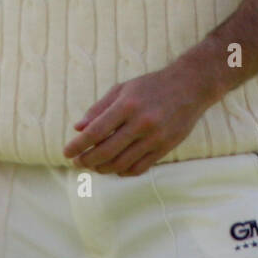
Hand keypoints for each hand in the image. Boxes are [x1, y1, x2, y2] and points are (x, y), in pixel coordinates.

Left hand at [63, 62, 211, 175]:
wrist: (191, 86)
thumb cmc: (151, 85)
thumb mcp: (123, 88)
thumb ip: (99, 109)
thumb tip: (78, 129)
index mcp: (127, 105)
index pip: (96, 132)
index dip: (78, 145)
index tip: (66, 153)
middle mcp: (141, 123)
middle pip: (106, 152)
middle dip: (87, 160)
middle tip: (77, 162)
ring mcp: (155, 137)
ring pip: (122, 164)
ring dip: (103, 169)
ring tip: (93, 166)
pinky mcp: (166, 147)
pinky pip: (140, 168)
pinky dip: (123, 171)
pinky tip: (115, 168)